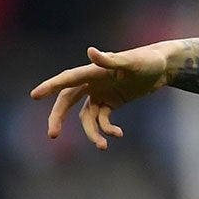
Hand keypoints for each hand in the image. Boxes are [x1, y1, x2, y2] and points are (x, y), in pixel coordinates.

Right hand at [31, 44, 171, 149]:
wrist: (164, 66)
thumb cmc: (148, 61)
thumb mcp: (132, 62)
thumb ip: (111, 60)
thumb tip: (90, 52)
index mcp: (93, 71)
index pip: (67, 80)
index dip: (50, 86)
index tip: (34, 95)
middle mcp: (92, 82)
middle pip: (67, 101)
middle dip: (58, 118)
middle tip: (52, 135)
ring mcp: (100, 93)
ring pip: (86, 116)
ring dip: (92, 132)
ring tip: (102, 146)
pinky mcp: (111, 102)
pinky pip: (102, 119)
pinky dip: (107, 129)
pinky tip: (118, 134)